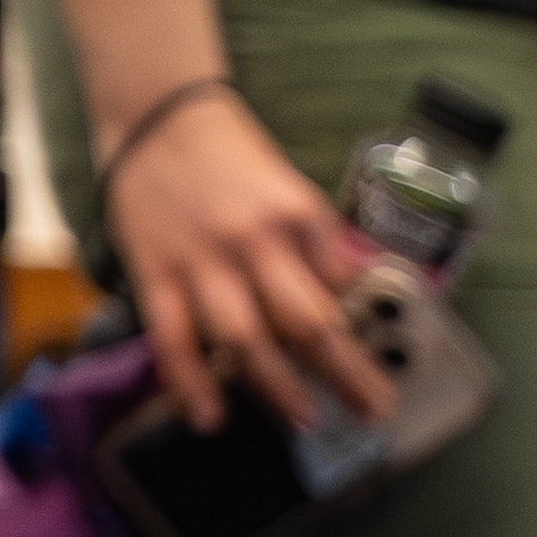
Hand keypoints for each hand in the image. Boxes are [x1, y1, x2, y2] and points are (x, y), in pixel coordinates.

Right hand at [107, 83, 380, 439]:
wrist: (157, 115)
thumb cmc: (235, 159)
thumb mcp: (295, 191)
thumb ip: (322, 245)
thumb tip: (354, 298)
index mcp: (296, 219)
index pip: (342, 289)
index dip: (364, 333)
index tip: (384, 373)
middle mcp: (251, 242)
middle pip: (304, 323)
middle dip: (343, 374)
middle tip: (371, 412)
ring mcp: (199, 261)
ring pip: (242, 338)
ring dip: (276, 388)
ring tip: (305, 421)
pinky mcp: (153, 272)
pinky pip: (172, 337)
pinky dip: (189, 380)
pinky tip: (208, 418)